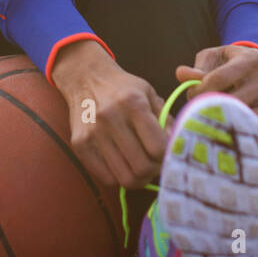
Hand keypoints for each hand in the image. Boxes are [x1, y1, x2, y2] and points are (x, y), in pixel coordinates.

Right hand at [50, 39, 166, 188]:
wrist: (85, 78)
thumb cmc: (123, 88)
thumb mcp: (149, 94)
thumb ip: (166, 120)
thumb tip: (178, 147)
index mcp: (133, 104)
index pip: (158, 147)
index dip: (167, 156)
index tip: (167, 153)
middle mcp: (111, 118)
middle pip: (142, 167)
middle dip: (154, 171)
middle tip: (155, 165)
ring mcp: (93, 133)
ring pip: (125, 178)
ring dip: (138, 179)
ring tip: (140, 167)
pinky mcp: (79, 145)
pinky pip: (106, 179)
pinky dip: (119, 178)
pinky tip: (122, 165)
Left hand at [175, 45, 257, 129]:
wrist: (253, 72)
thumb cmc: (226, 64)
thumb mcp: (212, 58)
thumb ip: (197, 68)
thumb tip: (181, 74)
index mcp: (252, 59)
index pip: (220, 78)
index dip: (201, 89)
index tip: (192, 94)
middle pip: (233, 100)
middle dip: (210, 106)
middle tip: (197, 109)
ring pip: (244, 117)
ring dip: (222, 120)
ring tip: (209, 118)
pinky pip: (256, 129)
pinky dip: (238, 131)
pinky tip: (224, 129)